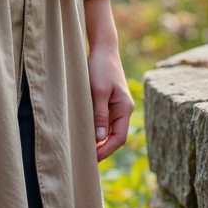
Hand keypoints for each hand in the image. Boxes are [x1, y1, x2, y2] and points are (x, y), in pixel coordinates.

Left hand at [87, 44, 133, 162]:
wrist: (103, 50)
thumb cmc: (101, 68)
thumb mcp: (98, 92)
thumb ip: (99, 115)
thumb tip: (100, 138)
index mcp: (124, 108)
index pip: (119, 137)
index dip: (106, 150)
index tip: (92, 158)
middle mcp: (123, 110)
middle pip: (114, 137)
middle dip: (102, 149)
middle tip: (85, 158)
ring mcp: (116, 107)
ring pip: (109, 131)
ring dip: (98, 141)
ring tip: (83, 149)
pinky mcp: (109, 103)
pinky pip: (104, 122)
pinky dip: (96, 130)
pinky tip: (85, 134)